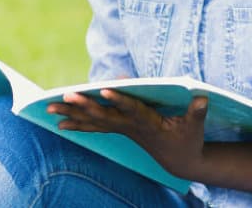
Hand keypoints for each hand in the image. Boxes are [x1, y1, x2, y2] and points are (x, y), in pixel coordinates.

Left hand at [49, 90, 209, 177]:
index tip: (103, 88)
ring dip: (72, 115)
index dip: (118, 99)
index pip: (132, 109)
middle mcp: (132, 127)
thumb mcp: (196, 125)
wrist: (182, 162)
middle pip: (104, 115)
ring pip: (94, 121)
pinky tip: (60, 124)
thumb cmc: (190, 140)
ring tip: (50, 108)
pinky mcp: (121, 131)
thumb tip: (201, 95)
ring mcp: (124, 130)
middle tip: (65, 96)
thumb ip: (197, 111)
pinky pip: (96, 127)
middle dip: (84, 106)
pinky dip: (78, 124)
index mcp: (149, 123)